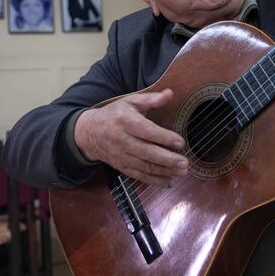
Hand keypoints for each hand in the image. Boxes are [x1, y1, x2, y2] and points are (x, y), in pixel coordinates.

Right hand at [74, 89, 188, 185]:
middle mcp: (122, 140)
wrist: (89, 132)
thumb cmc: (114, 114)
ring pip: (144, 166)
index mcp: (125, 121)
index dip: (164, 138)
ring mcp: (121, 155)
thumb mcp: (130, 101)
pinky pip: (138, 175)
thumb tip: (169, 94)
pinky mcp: (120, 166)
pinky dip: (153, 180)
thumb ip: (150, 99)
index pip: (147, 131)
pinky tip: (168, 181)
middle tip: (185, 163)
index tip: (181, 143)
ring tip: (181, 172)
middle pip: (146, 152)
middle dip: (167, 159)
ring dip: (164, 171)